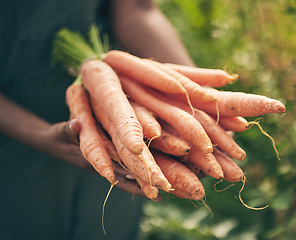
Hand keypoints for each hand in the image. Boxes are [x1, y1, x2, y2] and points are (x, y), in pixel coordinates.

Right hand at [42, 119, 157, 199]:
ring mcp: (107, 163)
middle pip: (126, 177)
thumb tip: (74, 124)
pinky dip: (137, 176)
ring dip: (142, 183)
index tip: (145, 185)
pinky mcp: (110, 159)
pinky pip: (126, 169)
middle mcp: (103, 165)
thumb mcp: (60, 132)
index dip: (131, 177)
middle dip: (143, 184)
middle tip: (162, 193)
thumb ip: (67, 130)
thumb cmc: (58, 137)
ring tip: (161, 195)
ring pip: (128, 176)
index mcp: (93, 159)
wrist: (55, 142)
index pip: (115, 170)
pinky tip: (151, 179)